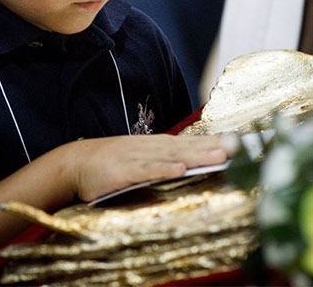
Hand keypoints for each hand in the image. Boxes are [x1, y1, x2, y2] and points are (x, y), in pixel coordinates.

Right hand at [65, 134, 226, 201]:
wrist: (75, 163)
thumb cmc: (108, 163)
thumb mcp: (137, 158)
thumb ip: (160, 159)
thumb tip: (185, 162)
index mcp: (153, 146)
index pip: (187, 143)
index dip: (210, 141)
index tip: (235, 142)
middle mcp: (149, 148)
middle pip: (185, 146)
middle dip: (211, 147)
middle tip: (237, 147)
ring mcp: (135, 158)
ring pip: (171, 155)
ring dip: (195, 155)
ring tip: (219, 156)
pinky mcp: (122, 172)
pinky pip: (145, 170)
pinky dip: (162, 169)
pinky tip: (179, 169)